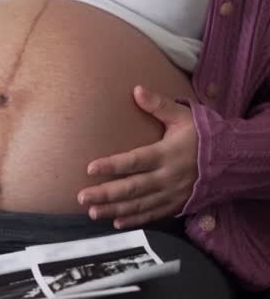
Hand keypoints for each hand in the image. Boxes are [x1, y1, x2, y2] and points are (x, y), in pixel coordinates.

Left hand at [78, 86, 197, 228]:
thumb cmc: (202, 135)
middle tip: (82, 197)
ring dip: (115, 210)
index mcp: (166, 154)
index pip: (134, 161)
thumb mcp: (183, 116)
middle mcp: (167, 177)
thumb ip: (158, 105)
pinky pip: (153, 215)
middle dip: (106, 194)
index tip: (90, 168)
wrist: (231, 159)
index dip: (112, 165)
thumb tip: (136, 89)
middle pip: (132, 188)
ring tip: (92, 212)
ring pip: (139, 205)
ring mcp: (172, 194)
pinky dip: (135, 220)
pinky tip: (117, 222)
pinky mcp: (176, 204)